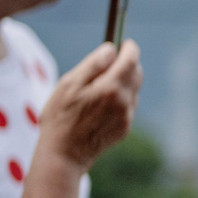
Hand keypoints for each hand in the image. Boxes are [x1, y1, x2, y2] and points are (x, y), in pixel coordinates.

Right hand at [36, 42, 141, 170]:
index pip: (131, 60)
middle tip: (111, 62)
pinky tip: (101, 104)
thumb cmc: (60, 117)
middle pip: (136, 73)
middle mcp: (124, 102)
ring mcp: (127, 116)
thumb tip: (111, 49)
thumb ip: (93, 64)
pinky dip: (120, 98)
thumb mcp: (69, 84)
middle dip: (127, 64)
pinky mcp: (125, 128)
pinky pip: (128, 106)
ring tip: (100, 86)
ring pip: (133, 90)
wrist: (63, 155)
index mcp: (111, 87)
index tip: (124, 43)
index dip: (129, 48)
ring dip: (123, 82)